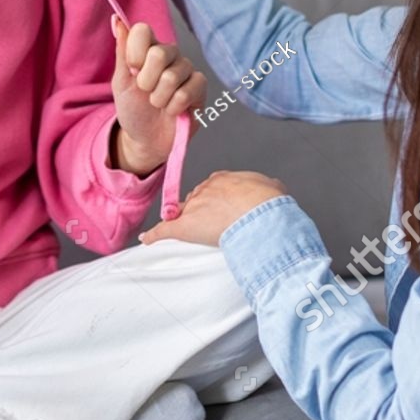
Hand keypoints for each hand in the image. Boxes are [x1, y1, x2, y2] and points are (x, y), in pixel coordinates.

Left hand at [110, 19, 205, 175]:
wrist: (145, 139)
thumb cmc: (133, 109)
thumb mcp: (120, 82)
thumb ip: (122, 52)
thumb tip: (117, 20)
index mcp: (147, 48)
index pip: (143, 31)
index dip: (135, 52)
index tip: (132, 70)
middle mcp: (169, 54)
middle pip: (159, 53)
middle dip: (146, 81)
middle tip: (146, 92)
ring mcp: (186, 69)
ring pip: (172, 76)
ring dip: (159, 98)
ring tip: (158, 103)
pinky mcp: (200, 86)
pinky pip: (186, 92)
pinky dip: (174, 106)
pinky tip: (173, 110)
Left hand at [139, 171, 287, 246]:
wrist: (259, 214)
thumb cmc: (267, 202)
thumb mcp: (272, 187)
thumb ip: (268, 186)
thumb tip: (273, 187)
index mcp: (222, 180)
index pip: (211, 187)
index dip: (214, 199)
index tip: (220, 206)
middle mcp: (204, 190)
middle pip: (195, 200)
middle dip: (200, 210)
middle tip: (211, 222)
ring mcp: (192, 208)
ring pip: (181, 214)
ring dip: (181, 221)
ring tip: (187, 232)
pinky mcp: (184, 227)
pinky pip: (163, 231)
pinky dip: (154, 235)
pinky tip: (146, 239)